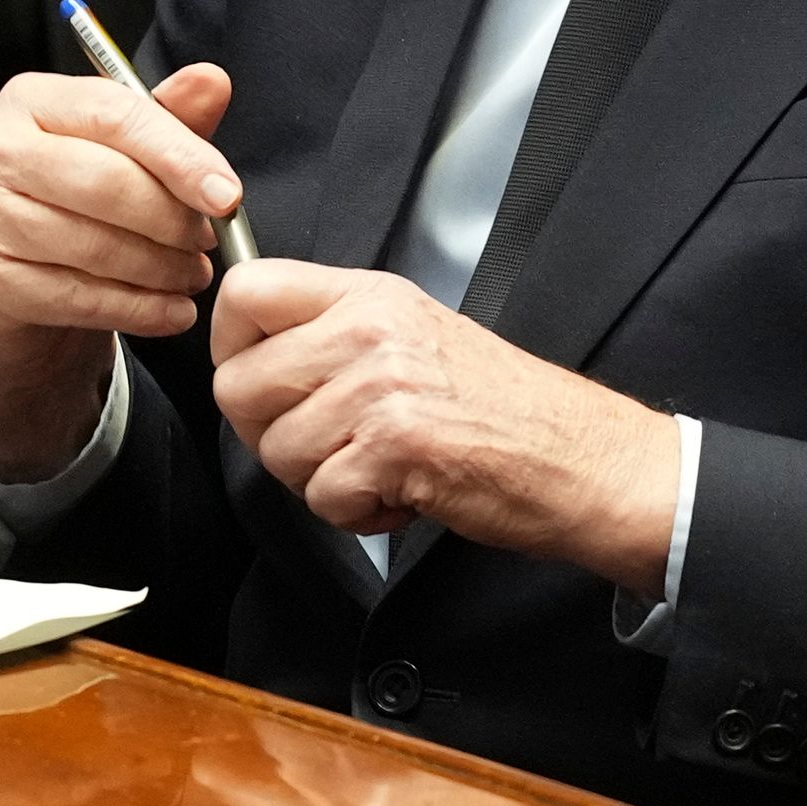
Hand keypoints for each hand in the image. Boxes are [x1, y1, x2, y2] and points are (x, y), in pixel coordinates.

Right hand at [0, 63, 247, 485]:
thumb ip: (169, 121)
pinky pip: (74, 296)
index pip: (116, 114)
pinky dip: (138, 309)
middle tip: (209, 244)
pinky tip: (172, 314)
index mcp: (31, 99)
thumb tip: (214, 79)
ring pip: (92, 245)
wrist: (17, 297)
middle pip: (106, 182)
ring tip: (194, 277)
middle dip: (173, 219)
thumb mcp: (126, 157)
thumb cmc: (77, 209)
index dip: (181, 156)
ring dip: (161, 269)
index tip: (229, 196)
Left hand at [209, 260, 680, 595]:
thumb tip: (251, 357)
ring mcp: (382, 386)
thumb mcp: (413, 333)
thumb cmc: (500, 406)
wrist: (576, 456)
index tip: (259, 379)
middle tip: (328, 445)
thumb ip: (335, 332)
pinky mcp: (396, 445)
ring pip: (277, 452)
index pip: (246, 290)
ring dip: (320, 481)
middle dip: (270, 434)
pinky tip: (400, 494)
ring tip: (379, 467)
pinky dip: (357, 515)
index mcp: (370, 295)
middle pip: (239, 385)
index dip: (231, 346)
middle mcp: (370, 330)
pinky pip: (322, 497)